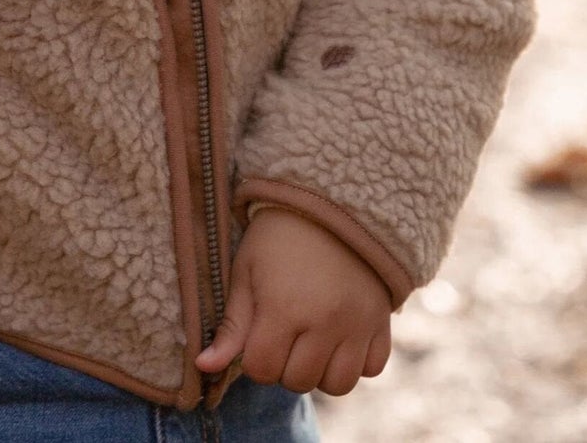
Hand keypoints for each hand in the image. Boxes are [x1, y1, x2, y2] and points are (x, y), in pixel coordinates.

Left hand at [195, 206, 391, 395]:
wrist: (330, 203)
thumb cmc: (277, 237)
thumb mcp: (246, 272)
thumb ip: (231, 325)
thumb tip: (203, 367)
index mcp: (284, 308)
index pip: (261, 370)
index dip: (254, 357)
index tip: (259, 332)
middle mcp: (324, 321)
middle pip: (298, 382)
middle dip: (285, 364)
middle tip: (285, 332)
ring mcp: (358, 323)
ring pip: (338, 384)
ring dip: (320, 371)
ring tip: (312, 340)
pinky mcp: (382, 320)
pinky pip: (372, 367)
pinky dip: (356, 361)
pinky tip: (341, 336)